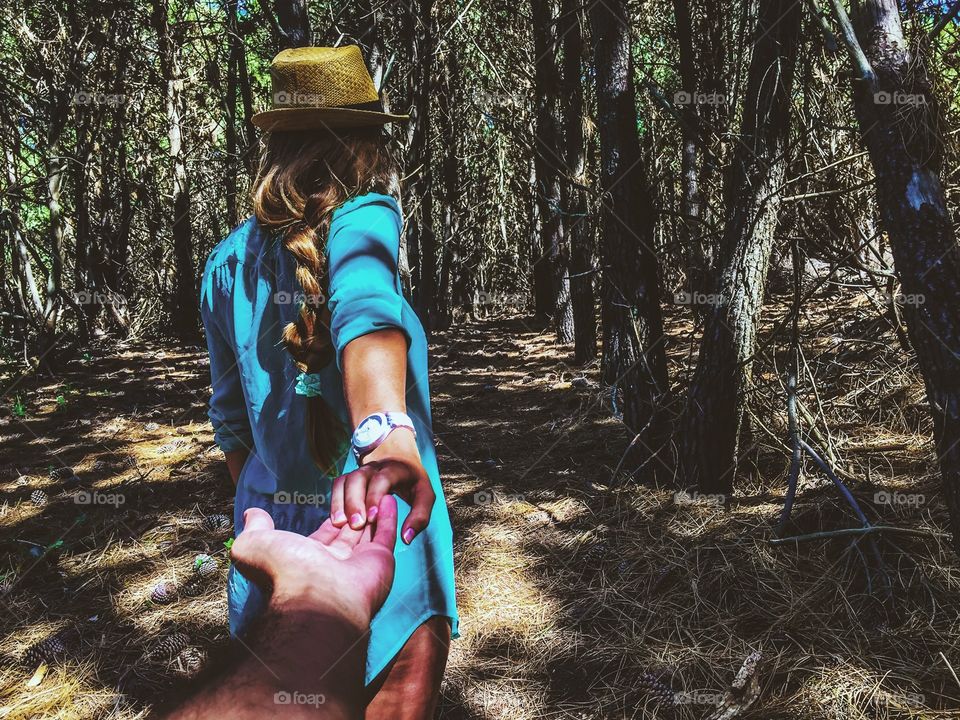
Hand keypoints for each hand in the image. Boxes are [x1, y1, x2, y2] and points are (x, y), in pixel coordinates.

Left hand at [230, 494, 397, 625]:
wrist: (315, 595)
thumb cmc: (284, 571)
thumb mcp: (256, 543)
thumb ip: (256, 527)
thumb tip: (251, 513)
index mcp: (309, 559)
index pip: (324, 534)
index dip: (332, 517)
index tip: (338, 501)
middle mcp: (335, 563)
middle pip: (348, 534)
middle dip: (354, 514)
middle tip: (362, 492)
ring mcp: (360, 563)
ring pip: (369, 532)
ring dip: (372, 511)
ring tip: (379, 489)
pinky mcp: (380, 560)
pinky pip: (386, 534)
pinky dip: (388, 516)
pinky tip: (389, 498)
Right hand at [330, 428, 434, 544]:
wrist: (400, 459)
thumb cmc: (413, 483)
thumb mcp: (425, 496)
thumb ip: (419, 517)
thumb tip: (406, 538)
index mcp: (394, 470)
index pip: (381, 479)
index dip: (375, 497)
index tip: (373, 518)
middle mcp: (374, 468)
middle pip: (358, 478)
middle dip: (354, 501)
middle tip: (357, 525)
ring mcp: (360, 471)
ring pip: (345, 481)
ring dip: (341, 502)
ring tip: (340, 524)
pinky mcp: (350, 478)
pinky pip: (337, 485)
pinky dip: (335, 501)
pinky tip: (336, 520)